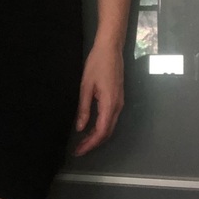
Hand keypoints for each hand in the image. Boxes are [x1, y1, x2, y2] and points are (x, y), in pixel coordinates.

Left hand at [74, 41, 123, 155]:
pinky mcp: (118, 98)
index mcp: (110, 104)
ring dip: (98, 136)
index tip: (79, 150)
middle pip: (108, 132)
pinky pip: (111, 118)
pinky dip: (102, 127)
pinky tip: (91, 126)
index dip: (90, 144)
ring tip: (83, 141)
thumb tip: (81, 128)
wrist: (110, 48)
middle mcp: (118, 106)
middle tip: (78, 149)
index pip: (101, 131)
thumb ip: (84, 108)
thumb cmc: (96, 64)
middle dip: (94, 143)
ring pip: (110, 126)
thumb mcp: (85, 85)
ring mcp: (120, 102)